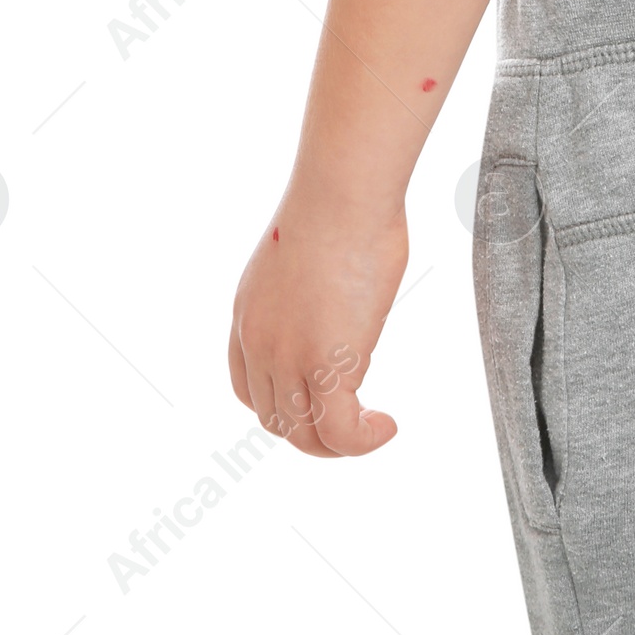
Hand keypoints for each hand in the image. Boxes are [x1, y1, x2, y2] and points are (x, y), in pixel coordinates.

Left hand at [228, 194, 406, 456]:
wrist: (342, 190)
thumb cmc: (340, 199)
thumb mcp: (306, 252)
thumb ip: (312, 286)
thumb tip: (344, 289)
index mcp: (247, 313)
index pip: (248, 387)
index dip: (281, 405)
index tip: (317, 398)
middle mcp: (258, 343)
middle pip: (275, 418)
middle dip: (313, 431)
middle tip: (355, 419)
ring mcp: (289, 358)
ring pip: (305, 434)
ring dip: (340, 443)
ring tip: (374, 429)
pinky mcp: (328, 364)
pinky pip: (341, 431)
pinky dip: (363, 441)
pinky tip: (386, 427)